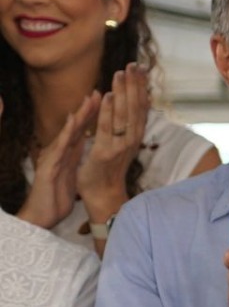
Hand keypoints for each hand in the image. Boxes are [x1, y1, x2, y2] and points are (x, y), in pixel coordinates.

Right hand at [15, 92, 98, 229]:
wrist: (43, 215)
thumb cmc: (56, 195)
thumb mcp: (71, 172)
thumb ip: (76, 157)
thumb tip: (86, 145)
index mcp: (68, 154)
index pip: (82, 131)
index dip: (93, 116)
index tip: (107, 99)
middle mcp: (59, 152)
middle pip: (75, 128)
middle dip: (87, 109)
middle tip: (98, 91)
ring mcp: (53, 158)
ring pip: (67, 133)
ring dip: (78, 116)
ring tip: (88, 100)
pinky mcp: (48, 168)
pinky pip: (59, 149)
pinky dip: (65, 134)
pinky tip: (71, 123)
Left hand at [76, 65, 149, 224]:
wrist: (104, 195)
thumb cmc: (109, 168)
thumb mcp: (121, 143)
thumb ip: (125, 124)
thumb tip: (129, 103)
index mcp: (135, 135)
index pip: (141, 106)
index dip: (141, 86)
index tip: (139, 67)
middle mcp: (132, 138)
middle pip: (136, 106)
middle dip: (134, 84)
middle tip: (133, 64)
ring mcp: (121, 145)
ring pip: (124, 114)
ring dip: (123, 92)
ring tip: (120, 73)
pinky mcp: (106, 152)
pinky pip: (107, 128)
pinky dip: (108, 112)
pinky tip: (107, 96)